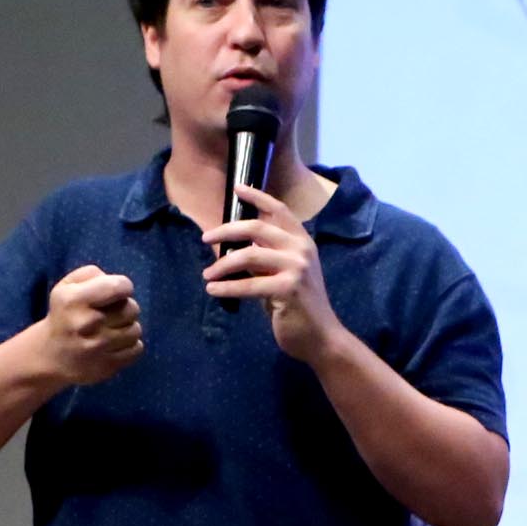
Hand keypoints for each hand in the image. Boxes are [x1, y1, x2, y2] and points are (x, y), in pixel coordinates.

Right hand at [42, 264, 143, 383]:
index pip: (119, 286)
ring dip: (128, 327)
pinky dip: (130, 345)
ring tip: (112, 329)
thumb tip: (119, 284)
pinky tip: (114, 344)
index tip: (116, 292)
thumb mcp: (66, 286)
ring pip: (136, 329)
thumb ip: (92, 275)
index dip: (123, 286)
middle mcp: (85, 323)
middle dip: (125, 308)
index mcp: (73, 300)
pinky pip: (137, 349)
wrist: (49, 356)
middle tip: (111, 313)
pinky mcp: (107, 366)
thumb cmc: (64, 314)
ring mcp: (97, 347)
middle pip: (131, 308)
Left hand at [205, 181, 345, 362]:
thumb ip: (267, 256)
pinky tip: (213, 290)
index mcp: (303, 241)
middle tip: (206, 238)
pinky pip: (249, 284)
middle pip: (257, 228)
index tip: (237, 188)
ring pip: (249, 254)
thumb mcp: (286, 273)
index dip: (257, 197)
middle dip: (226, 231)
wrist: (321, 337)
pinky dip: (227, 287)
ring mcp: (297, 268)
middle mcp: (302, 249)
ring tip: (207, 274)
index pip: (279, 211)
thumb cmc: (300, 306)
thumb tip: (234, 245)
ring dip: (222, 264)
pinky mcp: (288, 289)